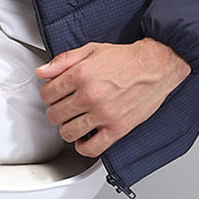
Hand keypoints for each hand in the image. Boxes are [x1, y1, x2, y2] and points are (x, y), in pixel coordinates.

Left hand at [35, 38, 190, 156]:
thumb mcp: (91, 50)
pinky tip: (84, 137)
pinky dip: (83, 146)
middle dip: (56, 110)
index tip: (54, 95)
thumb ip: (63, 61)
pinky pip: (91, 148)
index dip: (48, 94)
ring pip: (68, 132)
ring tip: (74, 120)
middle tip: (64, 106)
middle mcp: (91, 96)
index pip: (47, 94)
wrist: (156, 65)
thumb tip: (41, 72)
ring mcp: (104, 114)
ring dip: (67, 128)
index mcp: (81, 75)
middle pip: (54, 114)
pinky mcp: (118, 128)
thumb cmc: (126, 59)